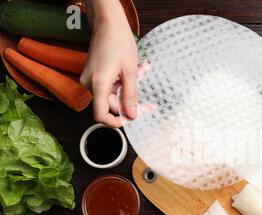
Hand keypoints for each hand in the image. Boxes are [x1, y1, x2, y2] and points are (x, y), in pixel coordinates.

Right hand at [80, 4, 136, 127]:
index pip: (101, 115)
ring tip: (143, 73)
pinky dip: (124, 82)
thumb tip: (132, 115)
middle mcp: (90, 84)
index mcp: (98, 85)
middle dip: (131, 104)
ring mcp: (90, 79)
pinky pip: (110, 86)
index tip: (130, 120)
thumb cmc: (119, 43)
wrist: (108, 23)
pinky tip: (137, 71)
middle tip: (149, 104)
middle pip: (111, 105)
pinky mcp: (94, 75)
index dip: (115, 122)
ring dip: (130, 90)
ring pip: (113, 94)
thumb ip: (130, 97)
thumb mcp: (130, 72)